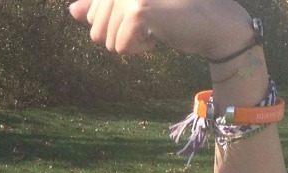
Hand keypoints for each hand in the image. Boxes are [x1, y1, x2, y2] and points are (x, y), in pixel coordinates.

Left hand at [68, 0, 253, 59]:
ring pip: (105, 39)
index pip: (91, 12)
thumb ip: (103, 8)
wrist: (214, 23)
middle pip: (94, 27)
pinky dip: (140, 49)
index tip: (143, 17)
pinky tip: (160, 34)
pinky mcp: (137, 11)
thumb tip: (73, 12)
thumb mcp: (135, 11)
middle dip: (121, 34)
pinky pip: (120, 47)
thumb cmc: (175, 15)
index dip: (114, 24)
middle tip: (151, 23)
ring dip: (132, 42)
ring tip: (157, 26)